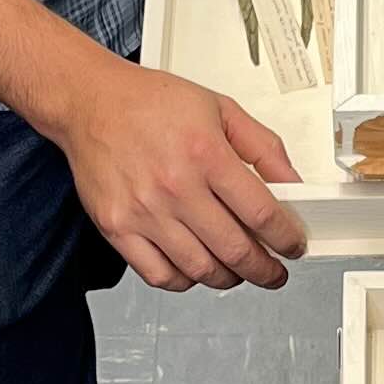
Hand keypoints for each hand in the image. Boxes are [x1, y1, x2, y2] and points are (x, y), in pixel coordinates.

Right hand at [52, 56, 307, 292]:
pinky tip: (196, 269)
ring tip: (238, 271)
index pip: (261, 213)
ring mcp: (144, 211)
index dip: (286, 238)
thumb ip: (263, 147)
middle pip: (235, 249)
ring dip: (229, 278)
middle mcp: (175, 186)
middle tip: (274, 271)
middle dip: (265, 269)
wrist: (90, 101)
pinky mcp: (117, 228)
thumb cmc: (150, 102)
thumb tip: (293, 183)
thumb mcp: (220, 108)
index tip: (293, 245)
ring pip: (200, 269)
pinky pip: (159, 275)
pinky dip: (185, 281)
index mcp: (206, 153)